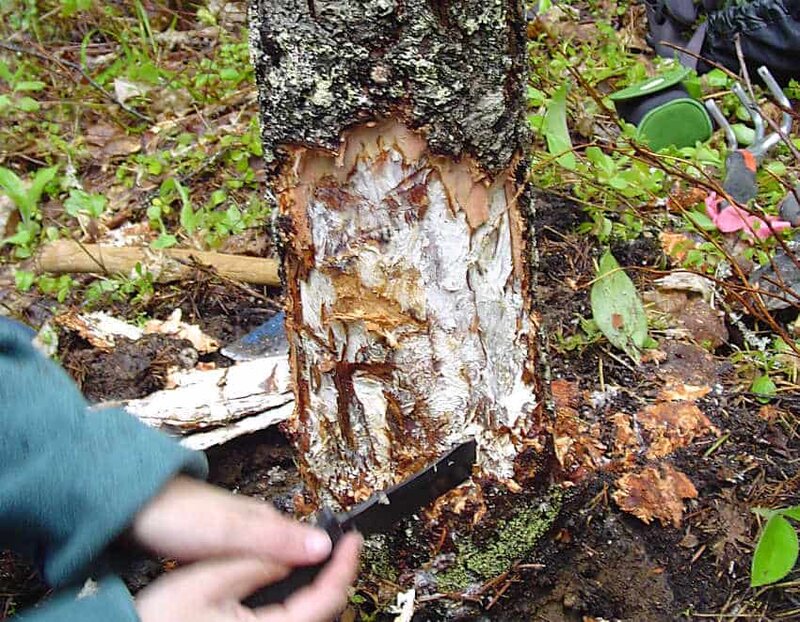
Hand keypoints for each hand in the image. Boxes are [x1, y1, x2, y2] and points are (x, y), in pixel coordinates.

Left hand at [130, 476, 361, 620]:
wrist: (132, 504)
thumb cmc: (177, 513)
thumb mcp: (231, 532)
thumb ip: (276, 541)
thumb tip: (323, 545)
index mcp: (265, 520)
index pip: (311, 542)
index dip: (331, 557)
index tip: (351, 568)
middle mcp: (256, 524)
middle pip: (295, 550)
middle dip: (314, 567)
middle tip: (333, 585)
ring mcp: (236, 535)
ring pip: (274, 558)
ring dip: (289, 572)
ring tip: (305, 589)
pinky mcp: (218, 545)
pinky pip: (252, 563)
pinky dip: (264, 575)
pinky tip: (260, 586)